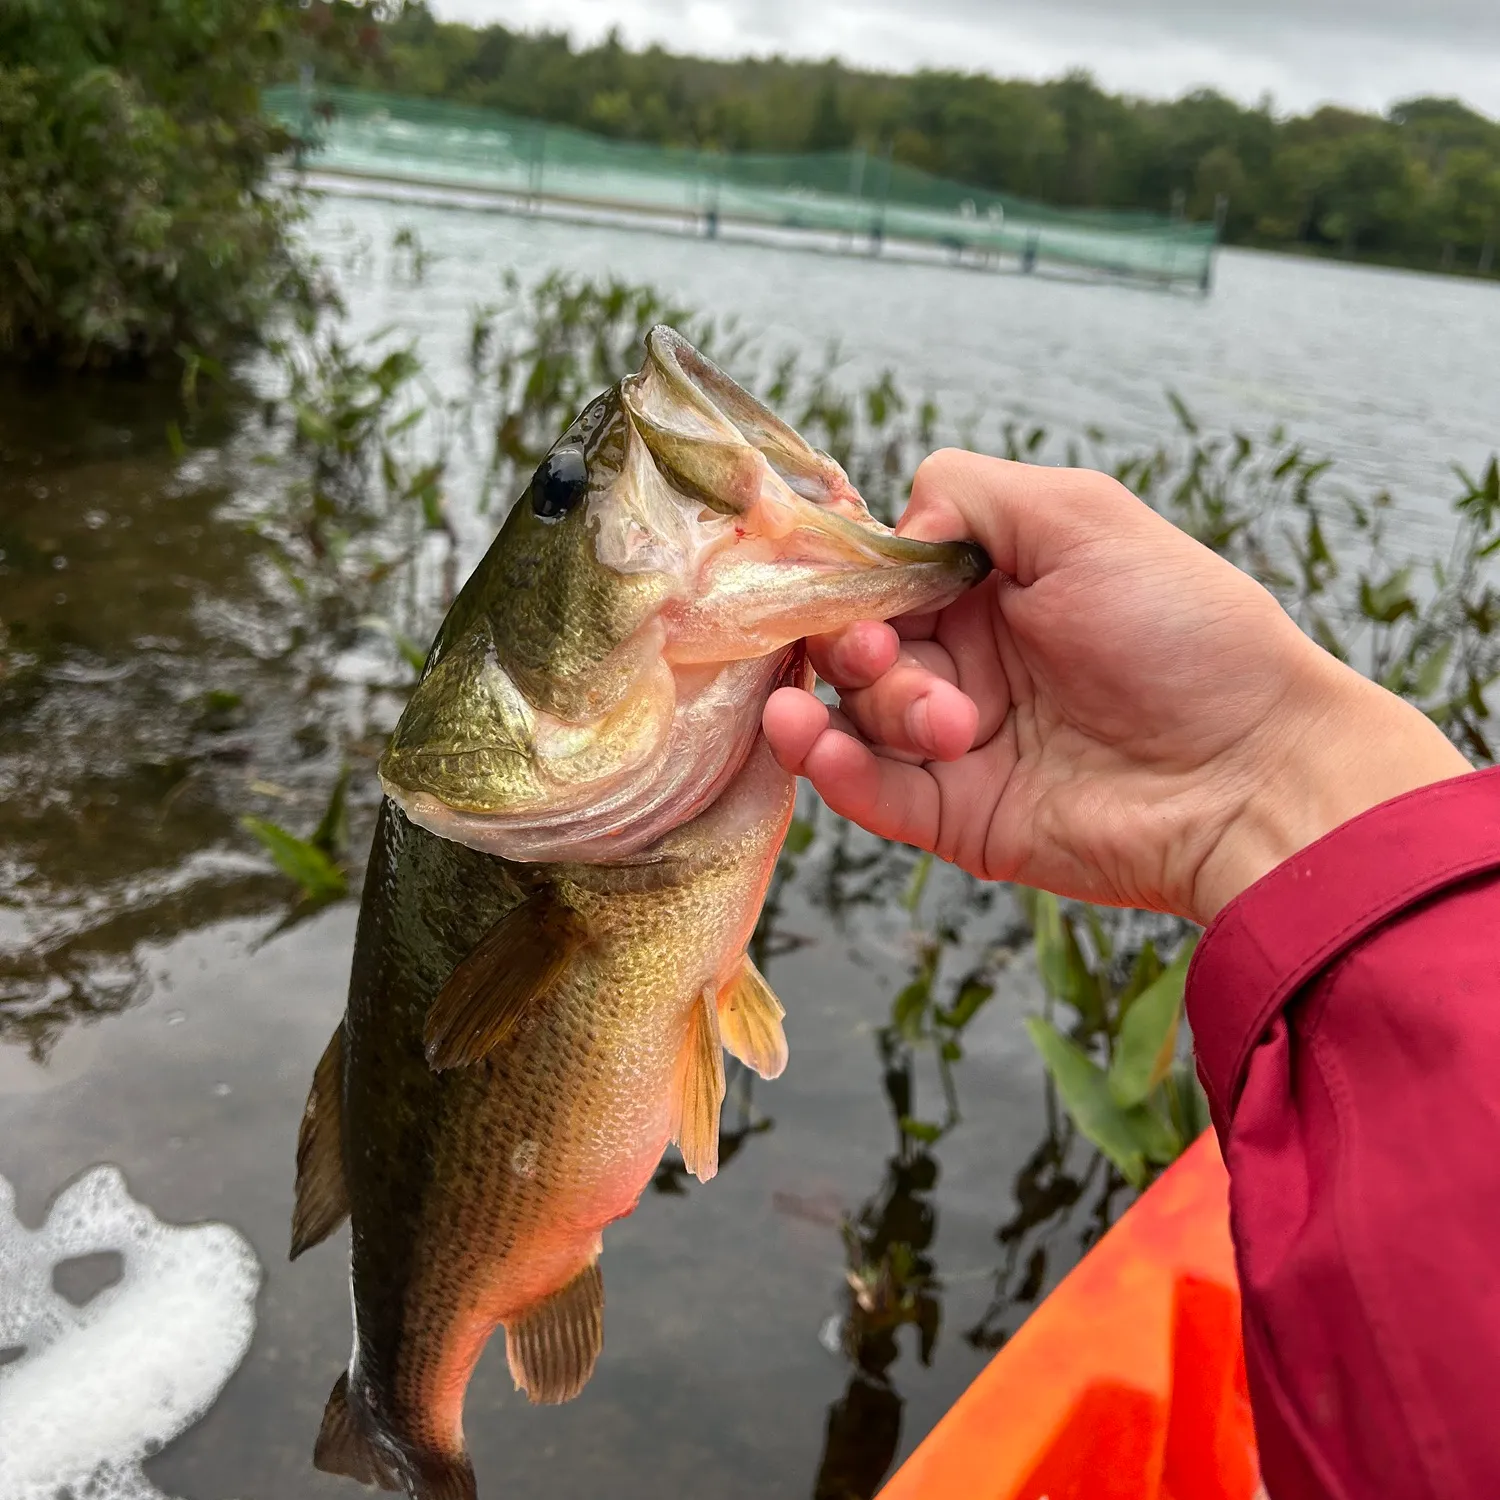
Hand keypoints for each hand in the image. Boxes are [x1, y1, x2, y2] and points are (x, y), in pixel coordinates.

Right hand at [763, 451, 1470, 925]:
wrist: (1252, 771)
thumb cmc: (1185, 631)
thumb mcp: (1080, 513)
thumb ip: (964, 494)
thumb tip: (887, 538)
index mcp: (989, 586)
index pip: (878, 576)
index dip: (850, 579)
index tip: (854, 588)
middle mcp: (965, 659)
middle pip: (851, 645)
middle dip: (855, 646)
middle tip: (886, 653)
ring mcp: (956, 743)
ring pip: (851, 716)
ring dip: (864, 706)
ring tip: (936, 720)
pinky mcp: (957, 817)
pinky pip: (867, 793)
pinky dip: (831, 767)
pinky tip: (819, 743)